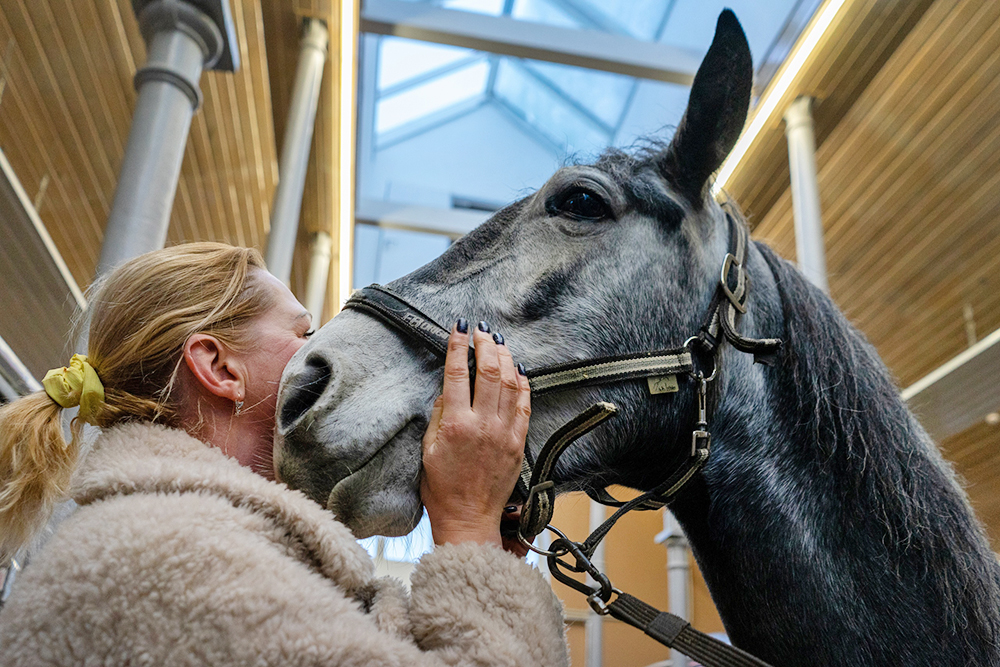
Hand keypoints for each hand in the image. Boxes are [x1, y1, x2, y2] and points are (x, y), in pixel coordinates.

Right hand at [421, 321, 530, 549]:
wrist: (469, 518)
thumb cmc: (442, 488)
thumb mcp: (428, 450)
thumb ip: (439, 416)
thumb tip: (448, 390)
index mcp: (455, 425)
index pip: (456, 374)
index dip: (457, 347)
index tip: (458, 328)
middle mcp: (482, 425)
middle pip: (487, 372)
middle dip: (484, 345)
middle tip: (481, 330)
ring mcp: (504, 433)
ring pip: (509, 384)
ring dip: (504, 358)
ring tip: (498, 342)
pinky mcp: (519, 443)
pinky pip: (525, 406)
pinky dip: (523, 384)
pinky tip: (519, 370)